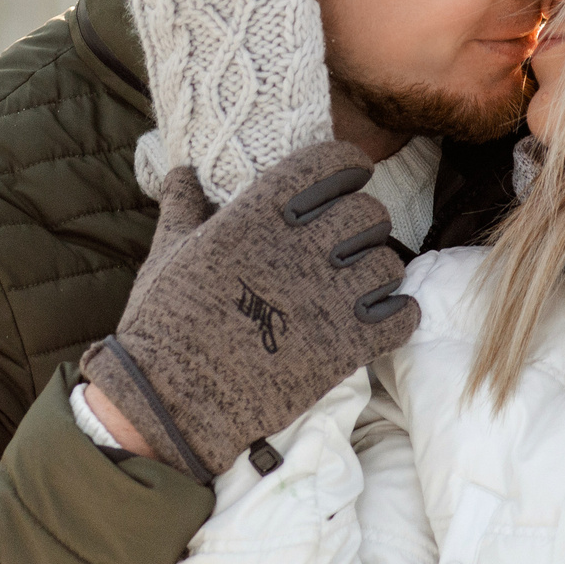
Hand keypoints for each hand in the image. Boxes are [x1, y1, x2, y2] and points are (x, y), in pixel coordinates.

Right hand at [81, 144, 416, 481]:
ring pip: (388, 264)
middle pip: (369, 212)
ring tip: (362, 283)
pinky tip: (381, 318)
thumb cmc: (163, 322)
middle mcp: (298, 249)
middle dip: (366, 222)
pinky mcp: (343, 348)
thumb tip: (182, 171)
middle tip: (352, 239)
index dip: (348, 166)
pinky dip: (399, 314)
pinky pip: (401, 317)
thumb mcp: (165, 253)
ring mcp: (325, 299)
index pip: (329, 164)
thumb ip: (182, 206)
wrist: (172, 400)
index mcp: (255, 216)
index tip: (350, 176)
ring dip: (380, 271)